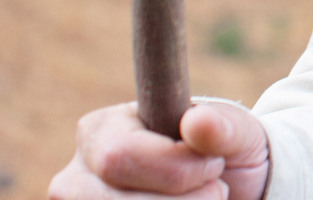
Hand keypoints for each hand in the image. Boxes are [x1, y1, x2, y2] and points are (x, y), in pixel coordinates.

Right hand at [50, 100, 269, 199]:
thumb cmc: (222, 157)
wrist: (229, 195)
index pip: (121, 155)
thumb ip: (223, 127)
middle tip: (216, 191)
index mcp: (101, 129)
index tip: (215, 166)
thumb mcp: (235, 135)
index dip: (177, 169)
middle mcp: (77, 176)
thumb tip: (198, 121)